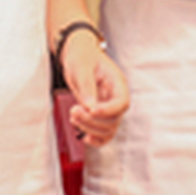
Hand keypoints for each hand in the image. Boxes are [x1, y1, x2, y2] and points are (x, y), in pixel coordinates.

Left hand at [58, 31, 130, 146]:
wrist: (78, 55)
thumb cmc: (82, 56)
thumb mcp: (82, 67)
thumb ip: (87, 86)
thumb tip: (90, 107)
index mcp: (117, 83)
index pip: (122, 103)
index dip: (108, 110)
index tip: (91, 110)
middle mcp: (115, 97)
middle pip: (114, 119)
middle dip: (93, 120)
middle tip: (74, 110)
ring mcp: (108, 107)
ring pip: (109, 129)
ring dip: (90, 129)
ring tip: (73, 116)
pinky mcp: (100, 115)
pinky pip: (104, 134)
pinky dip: (96, 139)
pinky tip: (84, 136)